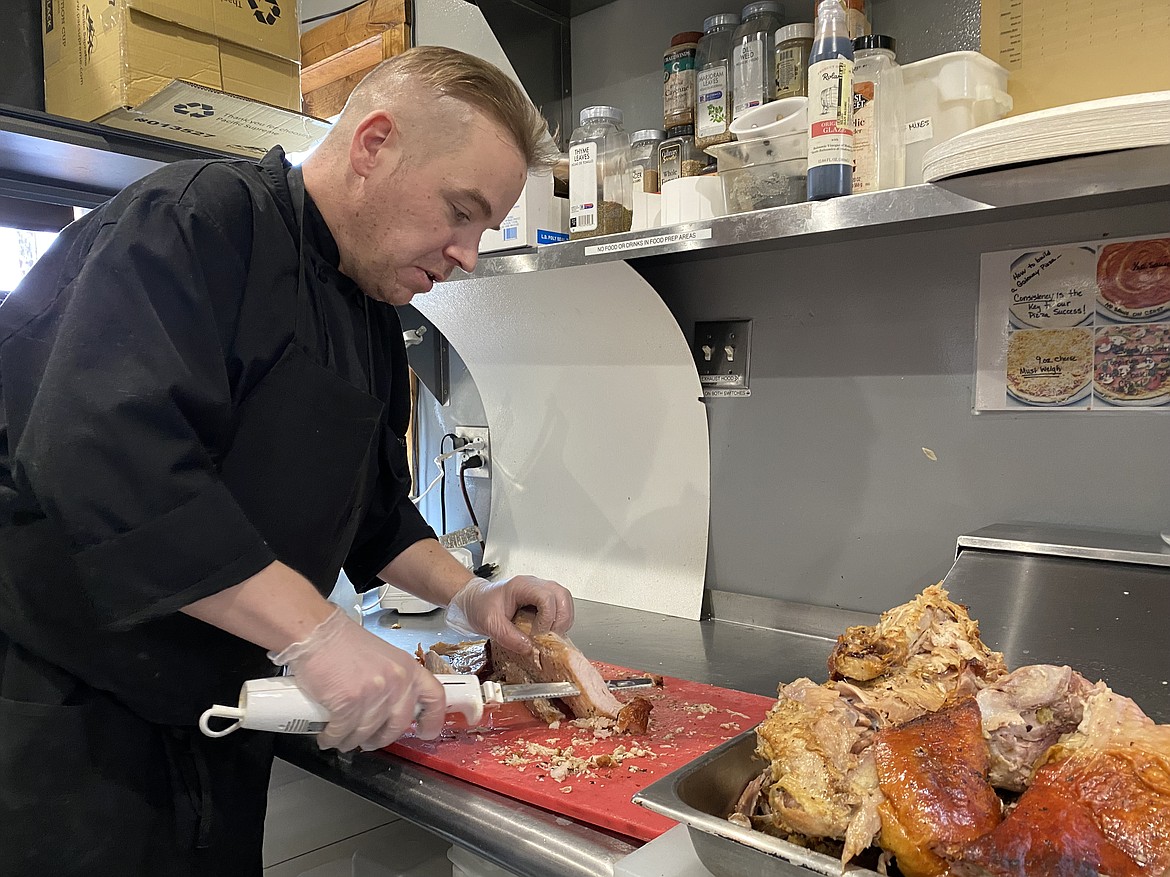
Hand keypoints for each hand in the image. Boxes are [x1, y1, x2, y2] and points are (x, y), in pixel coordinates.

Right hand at [269, 608, 445, 750]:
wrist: (317, 633)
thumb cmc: (343, 644)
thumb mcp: (383, 658)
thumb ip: (394, 682)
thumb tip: (393, 708)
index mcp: (408, 668)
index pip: (434, 697)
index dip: (433, 719)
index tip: (426, 732)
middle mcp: (397, 681)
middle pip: (398, 726)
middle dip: (380, 739)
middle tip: (369, 741)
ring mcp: (374, 693)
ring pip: (367, 733)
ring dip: (352, 741)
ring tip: (342, 738)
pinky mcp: (349, 702)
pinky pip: (343, 732)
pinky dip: (333, 738)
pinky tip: (327, 736)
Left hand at [445, 575, 573, 652]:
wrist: (475, 600)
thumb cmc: (480, 605)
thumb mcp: (489, 623)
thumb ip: (508, 637)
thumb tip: (529, 649)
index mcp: (521, 586)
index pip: (546, 597)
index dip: (547, 618)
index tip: (538, 634)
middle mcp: (535, 585)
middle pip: (562, 596)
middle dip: (561, 619)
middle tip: (551, 637)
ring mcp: (540, 591)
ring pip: (565, 600)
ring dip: (563, 620)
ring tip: (551, 636)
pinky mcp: (542, 600)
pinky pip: (560, 607)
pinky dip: (559, 621)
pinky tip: (548, 632)